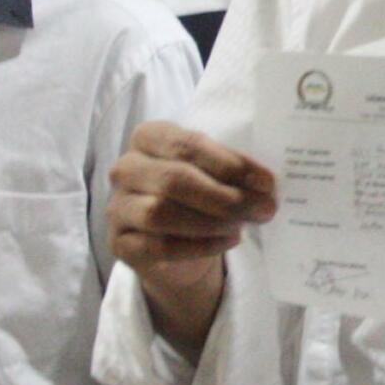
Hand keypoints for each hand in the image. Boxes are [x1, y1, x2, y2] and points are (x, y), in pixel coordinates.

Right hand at [106, 122, 274, 339]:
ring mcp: (118, 206)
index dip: (230, 164)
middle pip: (175, 180)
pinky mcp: (120, 243)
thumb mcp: (213, 173)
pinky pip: (158, 247)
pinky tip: (228, 241)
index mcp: (149, 137)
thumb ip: (233, 173)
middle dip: (226, 197)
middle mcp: (126, 168)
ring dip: (212, 222)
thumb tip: (266, 187)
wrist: (176, 243)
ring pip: (161, 213)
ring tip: (243, 225)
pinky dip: (199, 246)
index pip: (188, 145)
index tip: (267, 182)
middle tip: (264, 209)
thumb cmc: (198, 194)